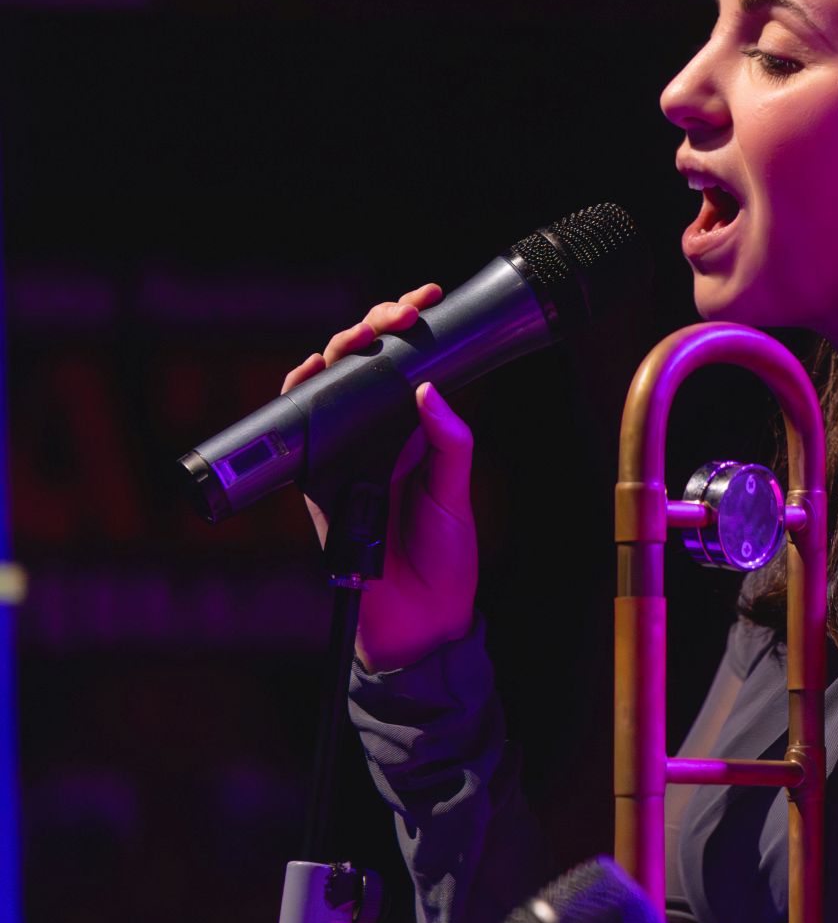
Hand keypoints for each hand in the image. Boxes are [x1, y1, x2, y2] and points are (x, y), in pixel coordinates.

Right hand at [282, 283, 478, 671]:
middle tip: (394, 315)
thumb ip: (448, 443)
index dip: (408, 332)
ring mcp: (343, 457)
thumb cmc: (444, 559)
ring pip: (328, 388)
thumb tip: (430, 389)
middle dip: (371, 327)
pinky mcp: (316, 484)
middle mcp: (377, 439)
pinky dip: (298, 398)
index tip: (423, 301)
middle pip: (363, 367)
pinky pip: (297, 434)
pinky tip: (310, 374)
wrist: (417, 621)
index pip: (407, 368)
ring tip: (358, 336)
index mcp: (415, 435)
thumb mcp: (456, 493)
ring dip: (336, 352)